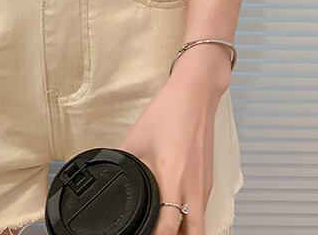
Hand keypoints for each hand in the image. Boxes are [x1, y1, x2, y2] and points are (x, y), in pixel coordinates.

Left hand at [116, 46, 231, 234]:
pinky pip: (203, 211)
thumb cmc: (169, 113)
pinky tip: (177, 215)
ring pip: (201, 226)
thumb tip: (108, 175)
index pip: (168, 226)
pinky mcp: (209, 181)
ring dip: (186, 233)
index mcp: (173, 178)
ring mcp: (205, 186)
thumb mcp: (136, 138)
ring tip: (166, 229)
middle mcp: (194, 188)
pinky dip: (192, 220)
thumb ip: (123, 161)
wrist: (195, 96)